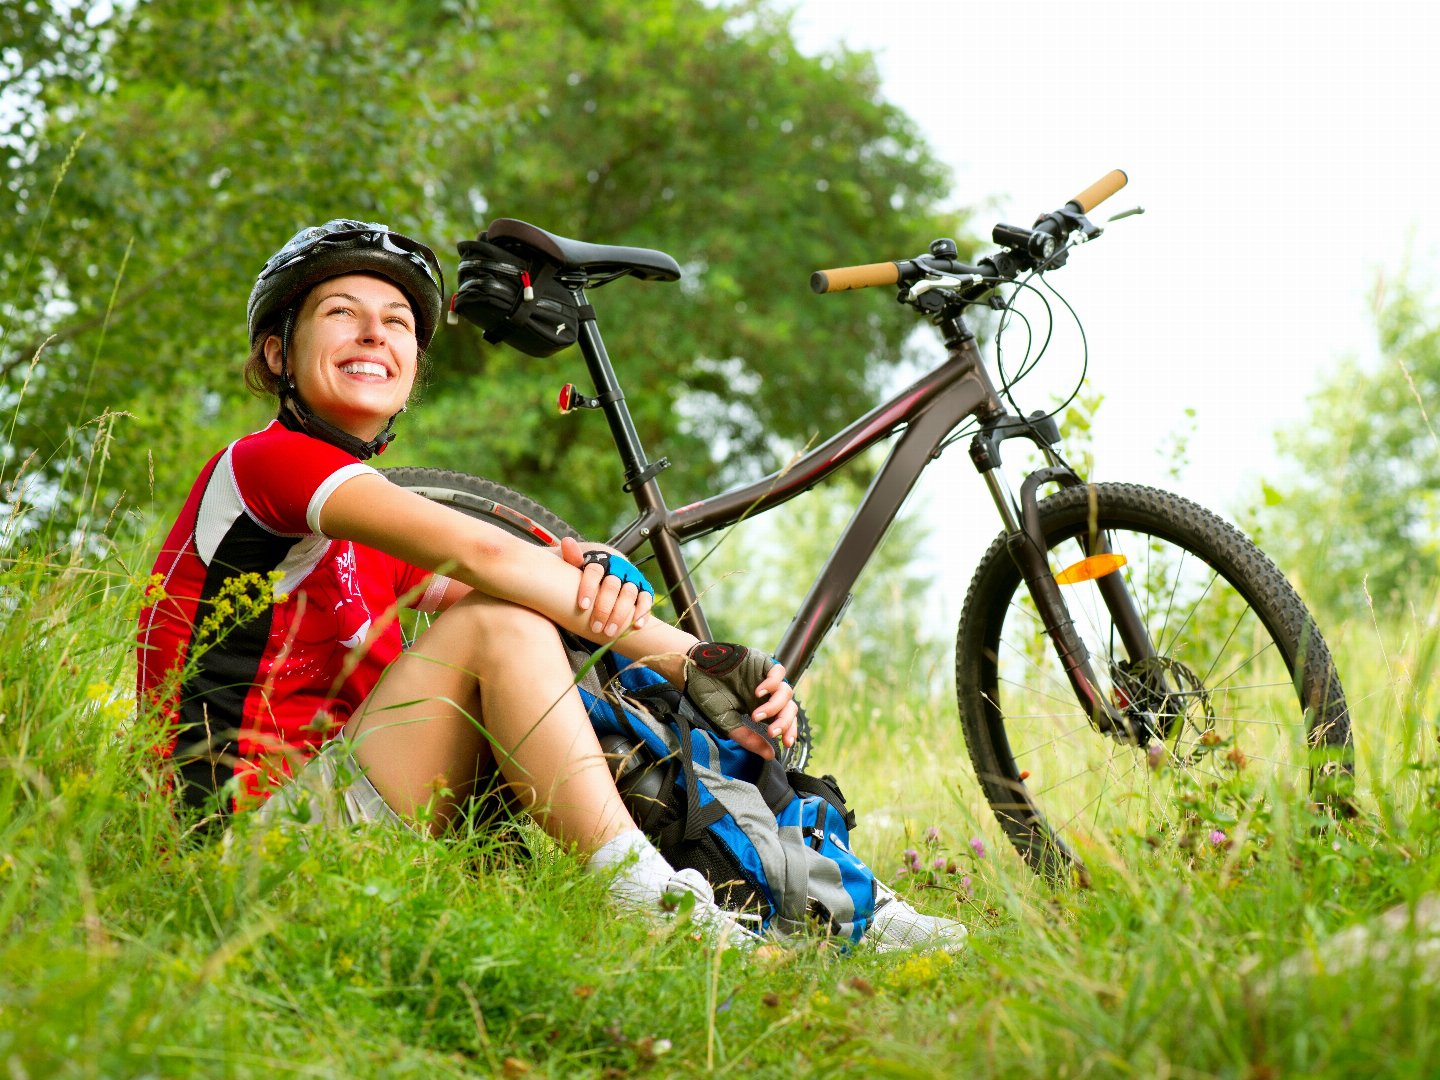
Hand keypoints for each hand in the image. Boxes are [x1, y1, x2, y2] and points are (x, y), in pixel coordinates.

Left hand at [561, 536, 653, 639]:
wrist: (601, 575)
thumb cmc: (581, 573)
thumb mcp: (573, 565)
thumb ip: (570, 557)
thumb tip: (567, 542)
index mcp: (600, 559)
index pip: (595, 570)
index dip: (589, 588)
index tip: (582, 606)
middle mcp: (619, 567)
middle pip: (612, 585)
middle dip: (603, 608)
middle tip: (595, 627)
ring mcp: (632, 578)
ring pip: (629, 594)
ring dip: (620, 614)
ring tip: (609, 632)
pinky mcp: (643, 589)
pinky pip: (646, 599)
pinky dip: (643, 612)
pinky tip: (636, 626)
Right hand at [685, 642, 797, 761]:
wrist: (693, 671)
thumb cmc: (707, 694)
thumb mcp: (729, 722)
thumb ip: (749, 738)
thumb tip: (770, 755)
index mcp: (760, 706)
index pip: (784, 719)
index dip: (789, 730)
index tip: (786, 744)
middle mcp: (766, 692)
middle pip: (789, 707)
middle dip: (784, 722)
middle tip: (772, 732)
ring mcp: (764, 676)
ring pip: (786, 691)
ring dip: (775, 707)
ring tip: (756, 716)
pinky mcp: (761, 661)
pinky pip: (778, 672)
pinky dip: (772, 684)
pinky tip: (759, 693)